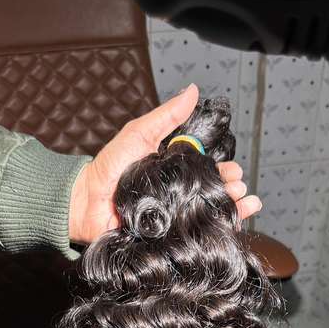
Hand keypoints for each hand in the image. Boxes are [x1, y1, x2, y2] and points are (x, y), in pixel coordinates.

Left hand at [68, 84, 261, 244]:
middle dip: (231, 190)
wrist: (86, 202)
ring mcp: (172, 217)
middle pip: (212, 193)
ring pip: (207, 215)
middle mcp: (176, 195)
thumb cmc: (109, 167)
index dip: (224, 171)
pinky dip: (212, 234)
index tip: (236, 170)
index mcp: (173, 171)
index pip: (207, 171)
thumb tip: (193, 90)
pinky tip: (228, 228)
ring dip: (230, 209)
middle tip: (239, 187)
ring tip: (242, 203)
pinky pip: (192, 237)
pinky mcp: (166, 237)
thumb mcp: (140, 134)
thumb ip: (166, 116)